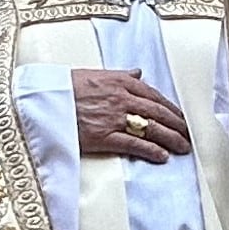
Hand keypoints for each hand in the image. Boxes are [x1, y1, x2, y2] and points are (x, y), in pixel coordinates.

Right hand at [71, 66, 188, 161]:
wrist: (41, 100)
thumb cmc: (64, 87)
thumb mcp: (92, 73)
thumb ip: (118, 75)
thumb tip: (137, 73)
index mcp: (118, 82)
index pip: (153, 95)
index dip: (170, 107)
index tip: (179, 116)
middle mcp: (120, 99)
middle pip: (157, 112)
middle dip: (176, 124)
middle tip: (187, 134)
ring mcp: (113, 118)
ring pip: (151, 128)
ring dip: (170, 139)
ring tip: (182, 147)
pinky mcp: (104, 137)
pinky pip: (134, 144)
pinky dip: (151, 150)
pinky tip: (162, 156)